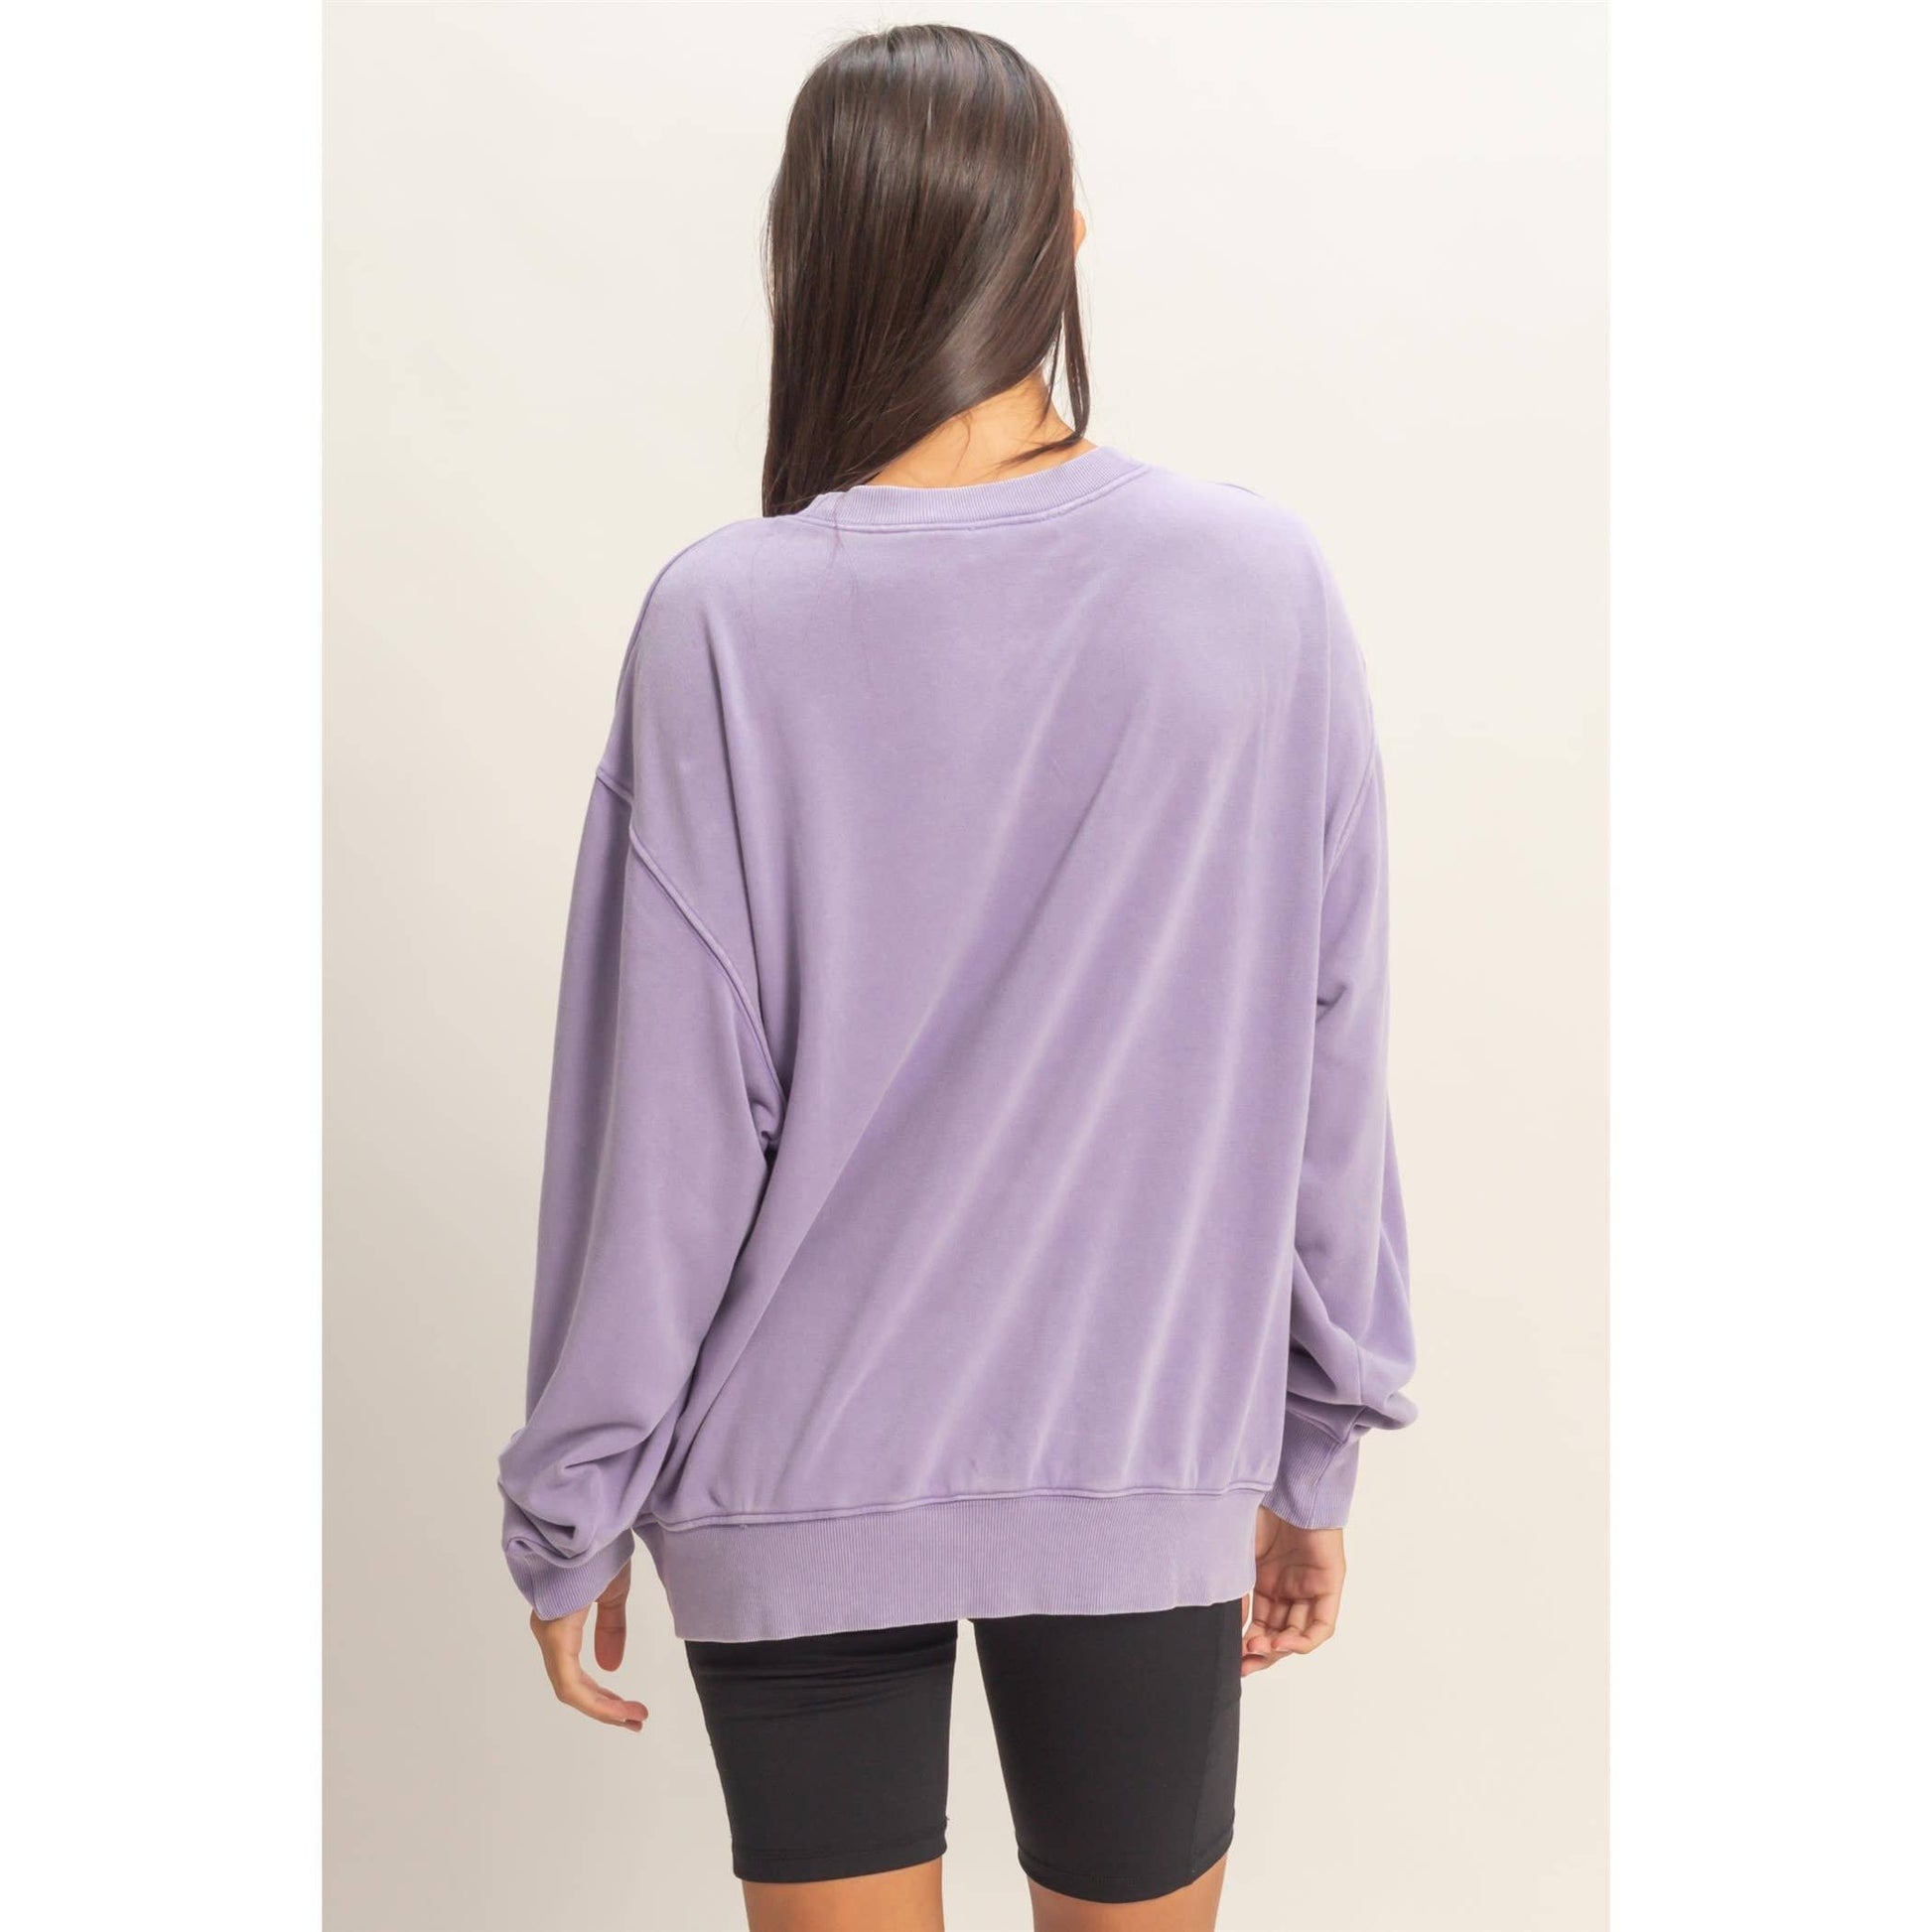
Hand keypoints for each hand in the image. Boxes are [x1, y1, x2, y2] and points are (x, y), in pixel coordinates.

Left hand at [529, 1559, 648, 1729]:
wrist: (590, 1520)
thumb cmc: (600, 1549)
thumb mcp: (613, 1592)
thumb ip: (611, 1628)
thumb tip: (611, 1668)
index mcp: (560, 1623)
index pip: (575, 1676)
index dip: (602, 1698)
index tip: (632, 1709)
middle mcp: (548, 1632)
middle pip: (572, 1688)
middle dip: (606, 1708)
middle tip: (637, 1719)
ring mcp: (549, 1633)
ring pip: (570, 1689)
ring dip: (604, 1709)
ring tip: (635, 1717)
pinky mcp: (555, 1632)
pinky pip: (569, 1682)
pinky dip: (596, 1701)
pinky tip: (620, 1707)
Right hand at [1242, 1507, 1343, 1674]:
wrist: (1284, 1488)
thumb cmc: (1257, 1512)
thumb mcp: (1239, 1559)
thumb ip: (1237, 1593)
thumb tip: (1232, 1629)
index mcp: (1266, 1582)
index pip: (1260, 1626)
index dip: (1248, 1646)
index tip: (1232, 1661)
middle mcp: (1289, 1589)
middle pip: (1279, 1634)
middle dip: (1262, 1654)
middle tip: (1245, 1665)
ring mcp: (1310, 1588)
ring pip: (1300, 1633)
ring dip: (1281, 1648)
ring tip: (1260, 1650)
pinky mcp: (1329, 1585)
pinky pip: (1322, 1625)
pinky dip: (1305, 1639)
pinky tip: (1285, 1642)